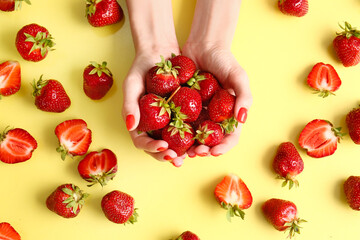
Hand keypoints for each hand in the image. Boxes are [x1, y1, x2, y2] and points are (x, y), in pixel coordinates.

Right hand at [122, 49, 186, 166]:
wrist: (160, 51)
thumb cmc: (141, 68)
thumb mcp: (131, 84)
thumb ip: (129, 105)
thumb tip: (131, 127)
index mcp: (139, 122)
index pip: (142, 141)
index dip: (151, 147)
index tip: (163, 146)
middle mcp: (154, 124)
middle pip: (158, 147)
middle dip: (167, 155)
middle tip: (178, 158)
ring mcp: (168, 120)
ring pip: (174, 142)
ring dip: (181, 151)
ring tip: (191, 155)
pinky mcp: (182, 113)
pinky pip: (188, 127)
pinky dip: (193, 136)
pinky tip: (201, 139)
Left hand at [182, 42, 252, 156]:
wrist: (203, 45)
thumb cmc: (224, 60)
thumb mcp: (238, 76)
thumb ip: (244, 96)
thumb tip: (242, 119)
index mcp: (229, 113)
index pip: (230, 137)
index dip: (223, 147)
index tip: (214, 152)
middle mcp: (214, 117)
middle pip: (210, 141)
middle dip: (204, 150)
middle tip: (195, 153)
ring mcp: (198, 113)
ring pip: (194, 136)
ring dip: (189, 146)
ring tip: (183, 151)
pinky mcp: (183, 107)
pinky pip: (179, 123)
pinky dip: (176, 132)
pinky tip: (170, 137)